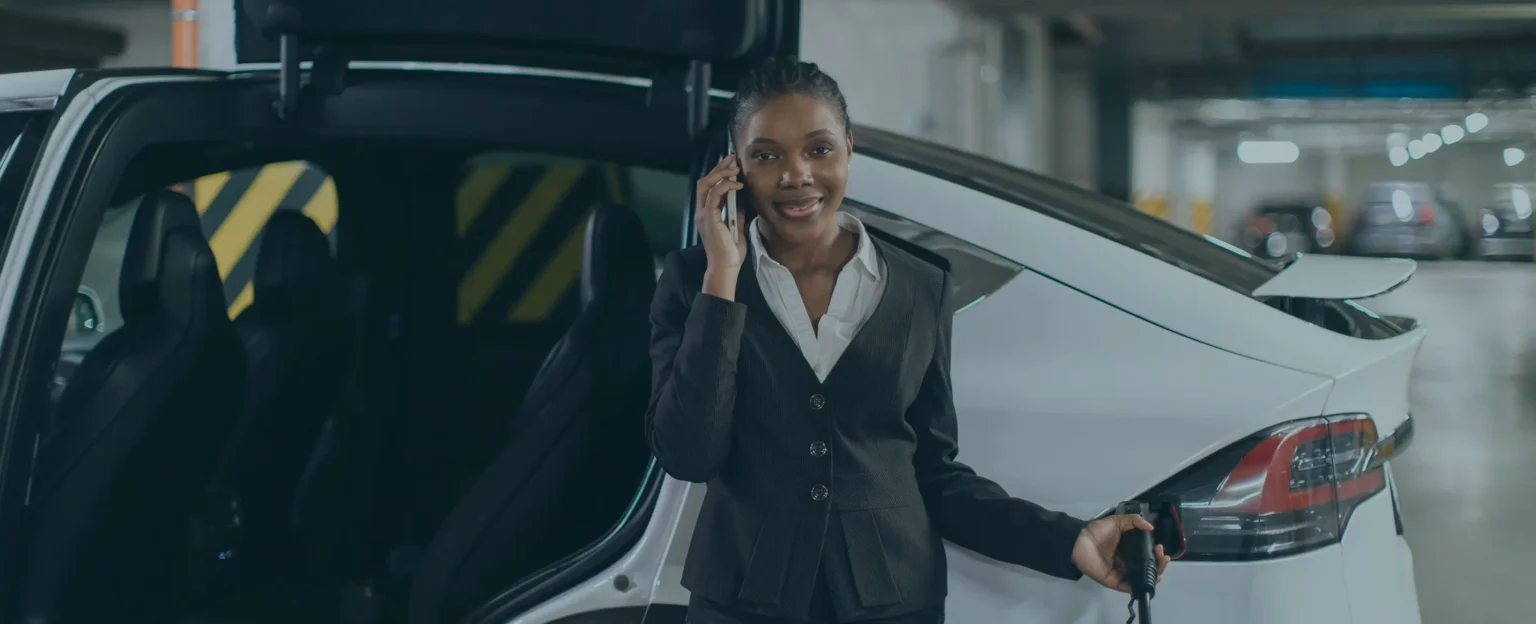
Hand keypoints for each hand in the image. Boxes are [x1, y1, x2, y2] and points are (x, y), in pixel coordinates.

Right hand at [694, 154, 746, 272]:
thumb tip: (741, 202)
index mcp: (706, 214)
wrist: (727, 267)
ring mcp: (703, 215)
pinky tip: (738, 185)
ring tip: (735, 168)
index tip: (731, 165)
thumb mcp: (737, 228)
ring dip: (721, 173)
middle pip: (704, 182)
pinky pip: (715, 195)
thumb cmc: (731, 252)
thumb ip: (736, 214)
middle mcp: (702, 212)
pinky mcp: (709, 218)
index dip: (718, 174)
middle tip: (732, 159)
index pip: (708, 188)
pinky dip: (726, 186)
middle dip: (718, 168)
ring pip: (706, 184)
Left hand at [1071, 514, 1170, 592]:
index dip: (1156, 553)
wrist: (1080, 541)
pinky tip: (1150, 580)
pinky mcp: (1114, 581)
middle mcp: (1127, 562)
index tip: (1160, 547)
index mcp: (1128, 550)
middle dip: (1159, 563)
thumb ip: (1134, 521)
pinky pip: (1130, 587)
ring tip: (1160, 564)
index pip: (1146, 555)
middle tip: (1162, 556)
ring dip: (1154, 574)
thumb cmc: (1097, 531)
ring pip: (1142, 578)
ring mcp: (1121, 573)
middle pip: (1147, 568)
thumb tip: (1151, 527)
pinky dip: (1141, 586)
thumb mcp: (1117, 521)